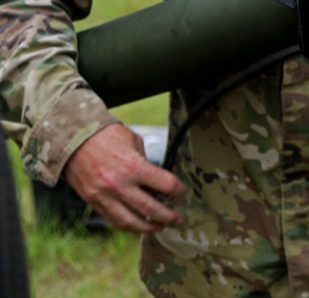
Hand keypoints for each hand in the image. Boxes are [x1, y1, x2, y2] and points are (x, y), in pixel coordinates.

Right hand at [63, 123, 185, 232]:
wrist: (71, 139)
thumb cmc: (106, 136)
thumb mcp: (133, 141)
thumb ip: (145, 163)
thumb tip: (156, 181)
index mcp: (133, 166)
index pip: (165, 185)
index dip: (178, 190)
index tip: (182, 192)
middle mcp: (119, 185)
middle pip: (150, 208)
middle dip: (168, 216)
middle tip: (178, 219)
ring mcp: (104, 196)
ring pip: (130, 221)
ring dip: (148, 227)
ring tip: (160, 227)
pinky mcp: (93, 201)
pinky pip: (113, 219)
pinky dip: (128, 225)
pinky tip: (138, 225)